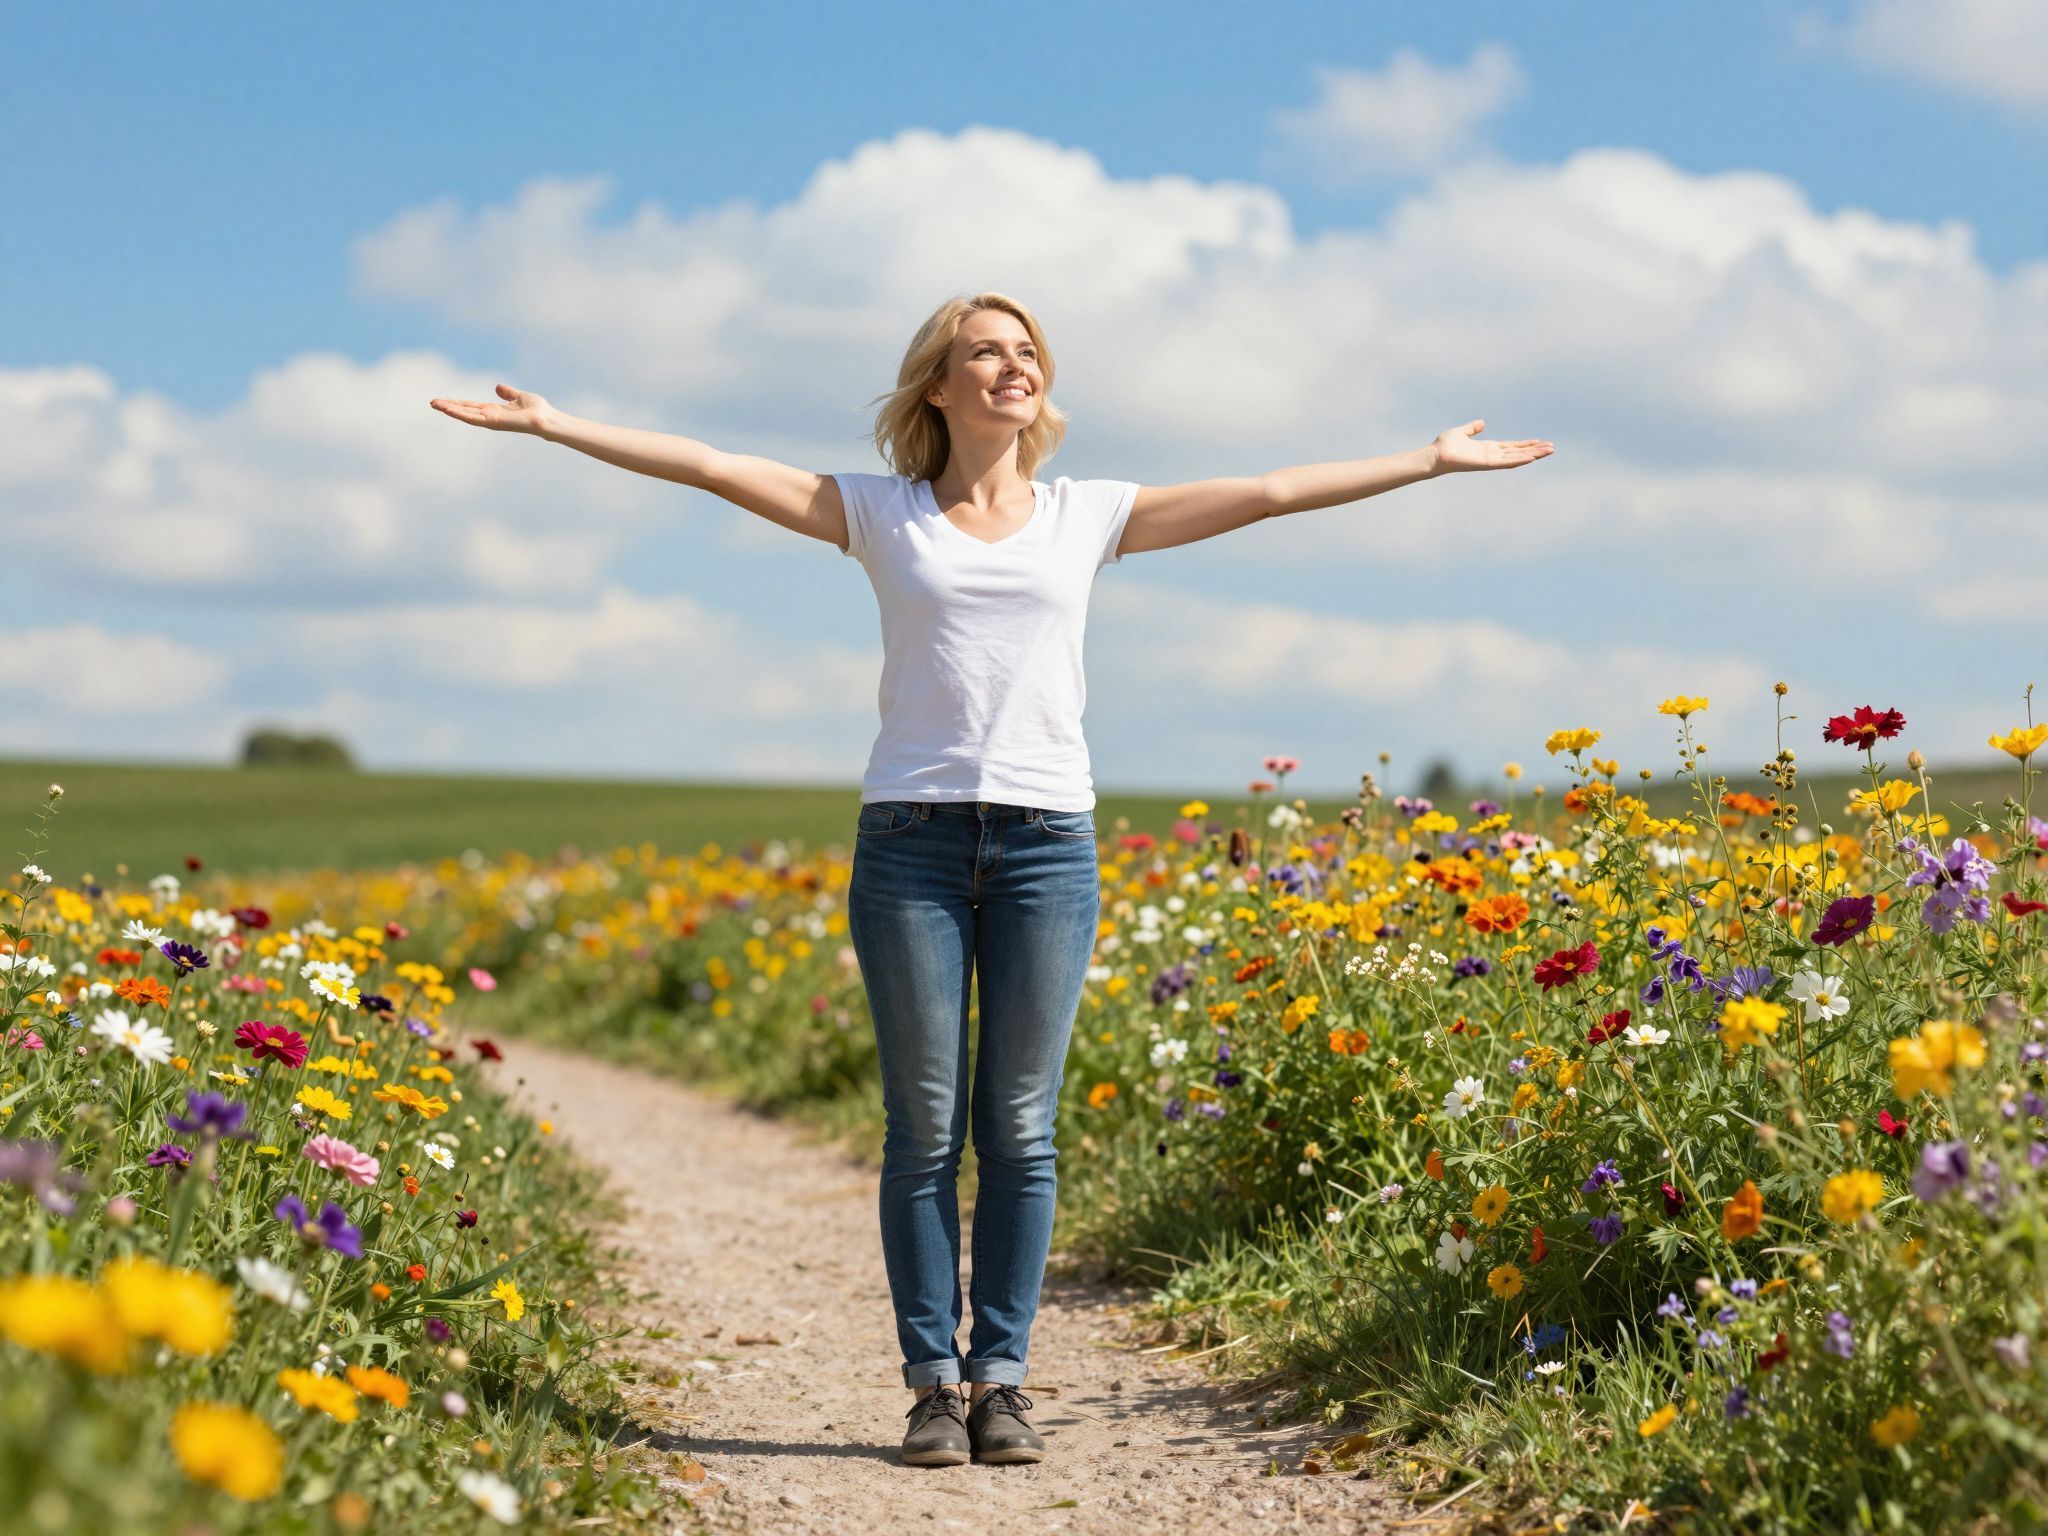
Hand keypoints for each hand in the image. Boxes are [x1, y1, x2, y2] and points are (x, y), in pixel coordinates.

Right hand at [428, 383, 555, 435]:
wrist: (546, 418)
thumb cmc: (538, 410)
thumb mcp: (519, 397)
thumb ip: (508, 393)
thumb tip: (498, 387)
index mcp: (494, 411)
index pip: (471, 406)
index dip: (457, 403)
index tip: (443, 400)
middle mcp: (490, 417)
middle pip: (464, 410)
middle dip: (449, 407)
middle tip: (432, 403)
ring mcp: (490, 420)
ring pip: (465, 415)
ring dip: (449, 410)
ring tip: (434, 404)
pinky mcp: (492, 422)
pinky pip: (472, 418)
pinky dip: (459, 413)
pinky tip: (447, 409)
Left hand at [1429, 420, 1552, 474]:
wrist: (1435, 455)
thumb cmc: (1445, 446)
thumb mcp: (1462, 432)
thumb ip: (1472, 428)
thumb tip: (1482, 423)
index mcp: (1488, 448)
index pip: (1511, 446)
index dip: (1525, 444)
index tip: (1539, 441)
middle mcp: (1492, 455)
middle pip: (1518, 452)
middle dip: (1535, 450)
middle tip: (1552, 447)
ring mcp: (1491, 460)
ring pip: (1517, 458)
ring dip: (1534, 455)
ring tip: (1549, 451)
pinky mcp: (1487, 464)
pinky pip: (1507, 462)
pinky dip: (1520, 460)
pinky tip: (1533, 458)